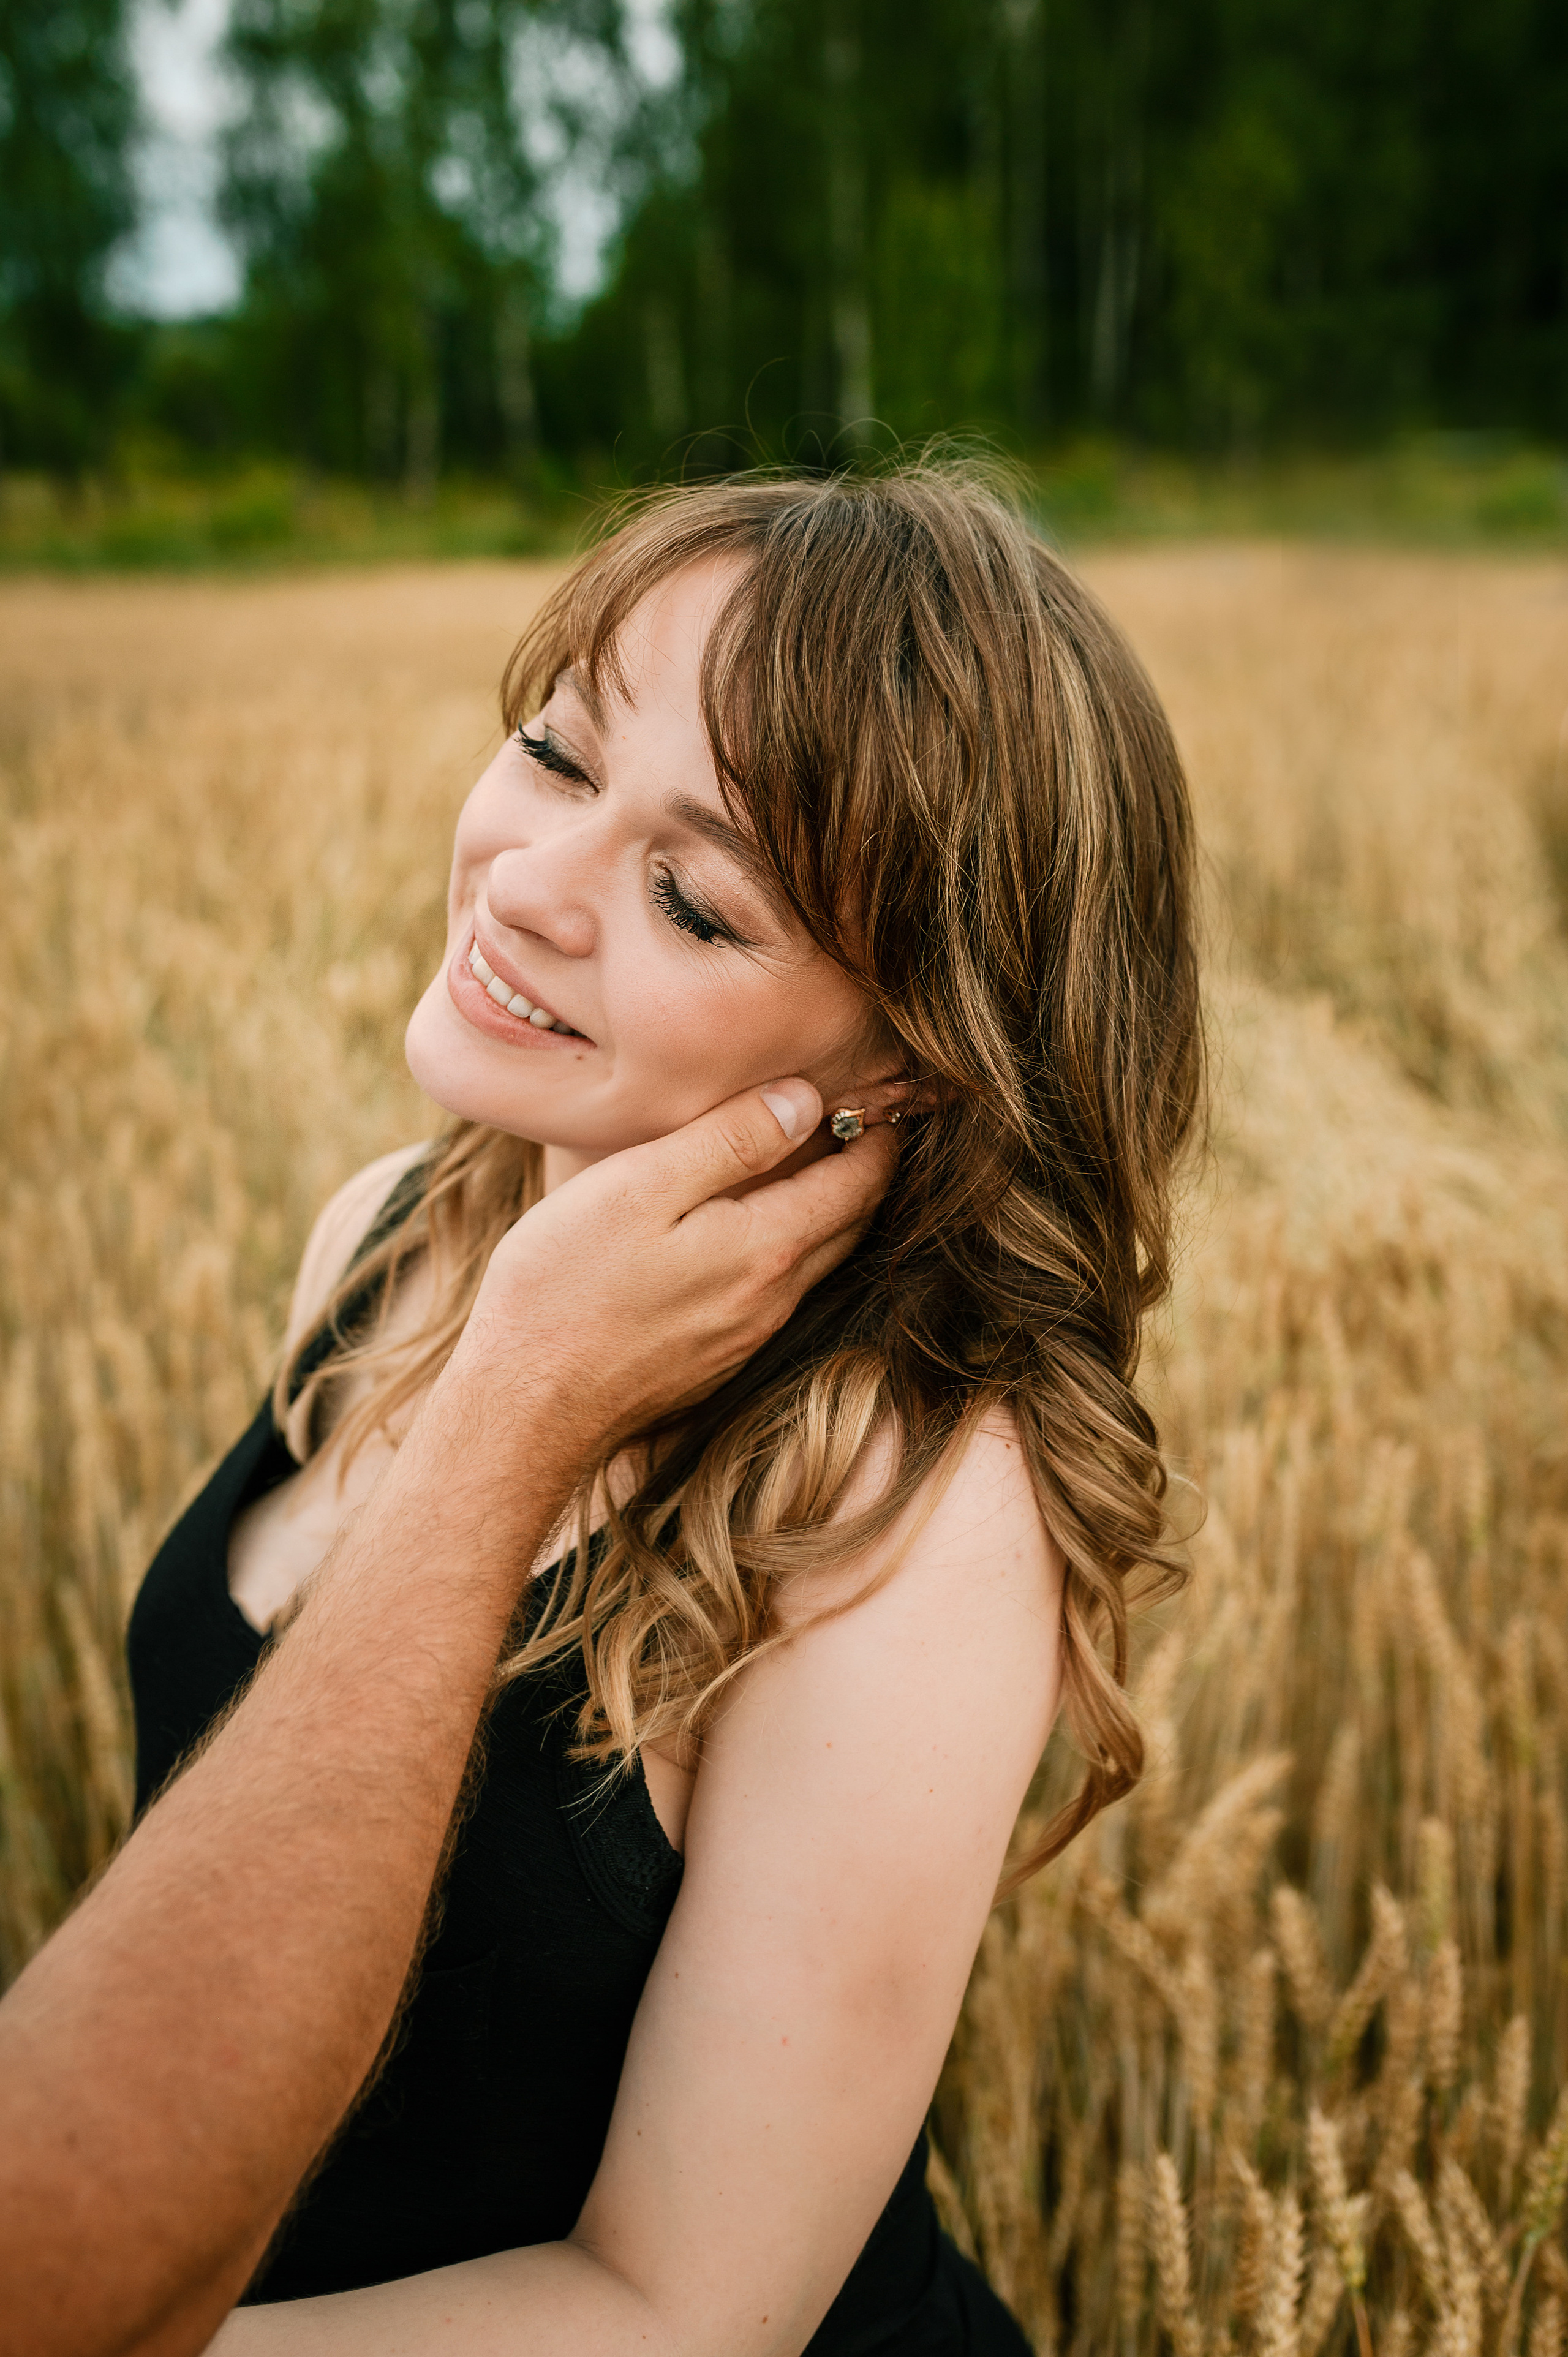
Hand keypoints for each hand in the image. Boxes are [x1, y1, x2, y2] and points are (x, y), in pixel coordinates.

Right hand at [456, 1080, 897, 1450]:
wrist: (525, 1409)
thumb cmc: (564, 1287)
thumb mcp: (640, 1187)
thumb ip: (728, 1141)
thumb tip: (804, 1101)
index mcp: (766, 1248)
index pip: (859, 1183)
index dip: (880, 1134)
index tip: (887, 1097)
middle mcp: (773, 1299)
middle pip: (850, 1226)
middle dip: (866, 1172)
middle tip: (863, 1124)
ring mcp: (746, 1338)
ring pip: (814, 1263)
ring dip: (828, 1213)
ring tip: (813, 1164)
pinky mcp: (715, 1362)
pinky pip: (774, 1294)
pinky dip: (785, 1250)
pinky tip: (749, 1231)